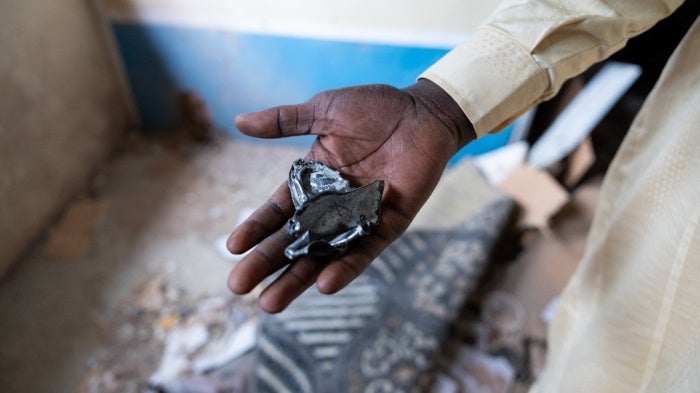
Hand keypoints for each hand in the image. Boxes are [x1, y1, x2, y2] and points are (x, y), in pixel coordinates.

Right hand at [227, 80, 473, 312]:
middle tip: (237, 287)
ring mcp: (359, 218)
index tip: (232, 247)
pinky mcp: (388, 224)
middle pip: (294, 240)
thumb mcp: (323, 110)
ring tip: (270, 303)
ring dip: (298, 279)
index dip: (256, 228)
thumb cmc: (375, 107)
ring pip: (324, 255)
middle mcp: (332, 205)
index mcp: (313, 181)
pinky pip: (365, 251)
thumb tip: (238, 121)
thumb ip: (284, 121)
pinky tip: (324, 285)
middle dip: (266, 263)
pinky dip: (347, 268)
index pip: (278, 211)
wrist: (423, 110)